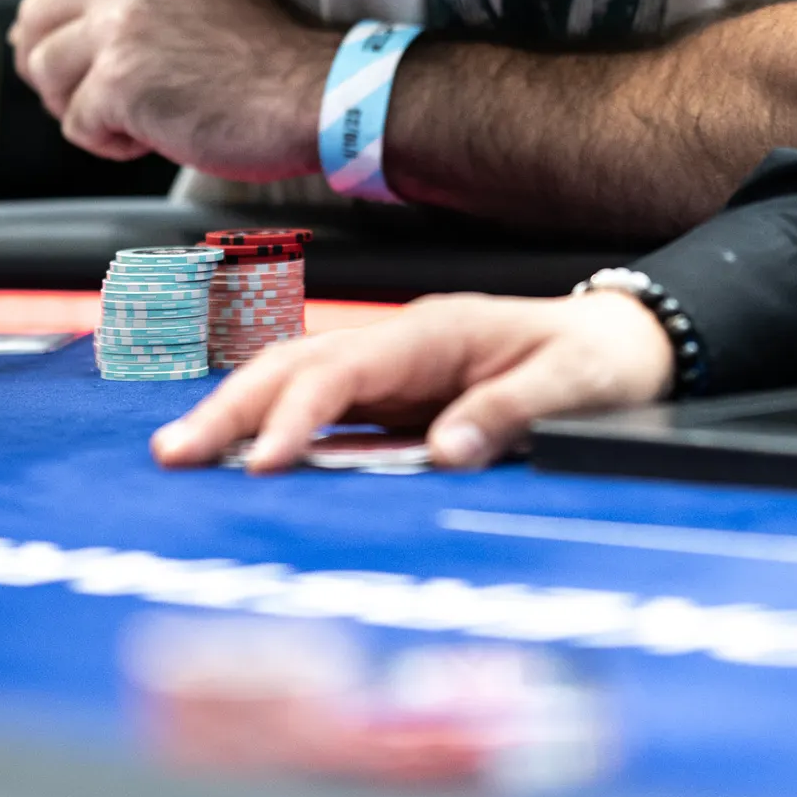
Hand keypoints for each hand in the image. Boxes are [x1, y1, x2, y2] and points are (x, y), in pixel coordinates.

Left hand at [10, 0, 335, 173]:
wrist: (313, 94)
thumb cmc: (272, 64)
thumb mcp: (206, 1)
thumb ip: (146, 3)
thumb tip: (76, 31)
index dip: (49, 30)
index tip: (65, 62)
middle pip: (34, 27)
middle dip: (52, 71)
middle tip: (90, 101)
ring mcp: (119, 32)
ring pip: (46, 77)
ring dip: (82, 108)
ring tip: (139, 119)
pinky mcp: (118, 83)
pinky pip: (77, 126)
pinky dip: (111, 143)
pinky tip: (157, 138)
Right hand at [151, 291, 676, 472]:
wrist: (624, 343)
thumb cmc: (596, 362)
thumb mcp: (568, 389)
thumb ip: (506, 415)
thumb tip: (442, 451)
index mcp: (434, 333)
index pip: (342, 371)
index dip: (295, 416)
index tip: (261, 463)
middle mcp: (401, 344)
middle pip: (295, 364)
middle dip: (230, 406)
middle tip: (172, 455)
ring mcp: (393, 368)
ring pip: (295, 379)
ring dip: (238, 414)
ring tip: (179, 456)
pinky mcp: (395, 396)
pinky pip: (320, 406)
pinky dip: (273, 426)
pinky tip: (237, 455)